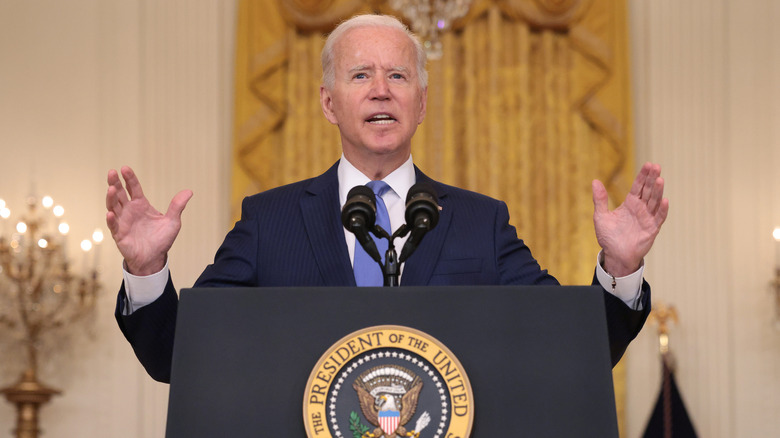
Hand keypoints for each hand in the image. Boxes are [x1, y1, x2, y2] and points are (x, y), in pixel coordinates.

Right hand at [105, 166, 192, 275]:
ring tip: (111, 189)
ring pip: (113, 207)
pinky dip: (111, 219)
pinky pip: (113, 225)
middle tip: (112, 172)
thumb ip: (177, 206)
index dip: (129, 178)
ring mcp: (122, 222)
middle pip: (119, 194)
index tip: (125, 168)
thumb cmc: (161, 239)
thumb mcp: (172, 221)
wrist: (154, 258)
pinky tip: (111, 213)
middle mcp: (129, 211)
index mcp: (141, 205)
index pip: (133, 188)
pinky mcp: (119, 234)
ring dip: (111, 198)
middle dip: (115, 183)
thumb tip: (189, 191)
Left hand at [592, 162, 668, 276]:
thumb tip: (595, 181)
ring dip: (658, 191)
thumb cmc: (608, 236)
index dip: (643, 176)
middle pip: (648, 191)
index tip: (649, 164)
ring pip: (654, 202)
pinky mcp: (652, 229)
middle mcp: (641, 209)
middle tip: (656, 166)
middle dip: (652, 178)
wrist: (614, 255)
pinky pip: (658, 218)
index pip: (638, 186)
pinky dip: (662, 210)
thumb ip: (600, 199)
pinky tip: (664, 200)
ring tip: (660, 180)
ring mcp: (647, 218)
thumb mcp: (601, 216)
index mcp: (630, 204)